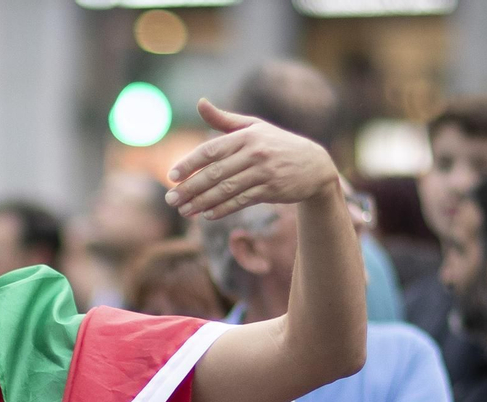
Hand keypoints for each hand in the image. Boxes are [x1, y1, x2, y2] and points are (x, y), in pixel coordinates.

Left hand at [165, 99, 337, 220]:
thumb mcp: (254, 127)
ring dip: (202, 202)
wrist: (314, 165)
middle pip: (215, 173)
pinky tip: (207, 214)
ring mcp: (264, 172)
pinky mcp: (271, 190)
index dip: (189, 163)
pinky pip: (241, 201)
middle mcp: (255, 152)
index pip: (211, 150)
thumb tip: (200, 102)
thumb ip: (224, 119)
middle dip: (190, 188)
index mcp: (247, 135)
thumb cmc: (277, 144)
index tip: (172, 176)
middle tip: (171, 199)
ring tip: (184, 211)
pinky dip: (222, 209)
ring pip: (226, 190)